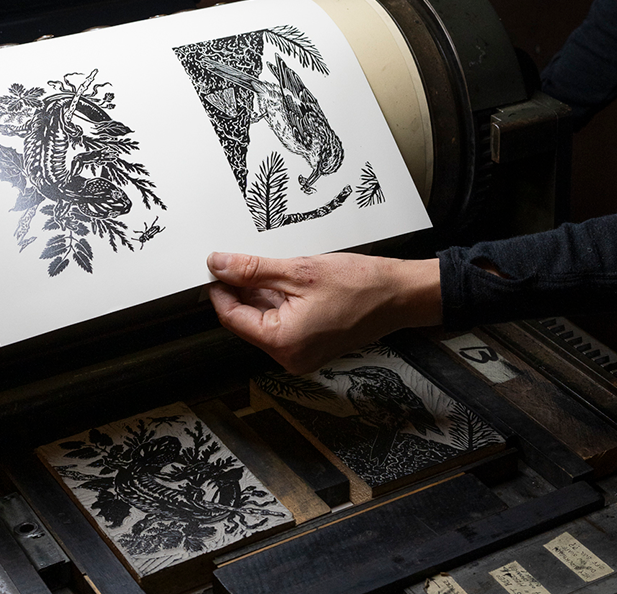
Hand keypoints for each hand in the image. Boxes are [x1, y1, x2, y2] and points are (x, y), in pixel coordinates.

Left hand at [206, 251, 441, 373]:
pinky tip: (290, 279)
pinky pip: (284, 324)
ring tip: (275, 265)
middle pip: (248, 320)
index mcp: (282, 342)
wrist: (400, 296)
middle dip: (243, 289)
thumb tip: (219, 266)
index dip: (220, 289)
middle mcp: (289, 357)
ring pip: (266, 320)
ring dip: (263, 293)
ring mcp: (302, 354)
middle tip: (242, 258)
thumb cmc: (360, 286)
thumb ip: (253, 270)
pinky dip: (281, 301)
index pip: (231, 317)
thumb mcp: (299, 270)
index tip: (216, 266)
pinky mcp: (312, 347)